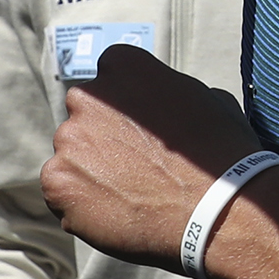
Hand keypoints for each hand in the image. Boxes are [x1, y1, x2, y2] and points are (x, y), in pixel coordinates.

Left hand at [41, 43, 260, 271]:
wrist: (216, 211)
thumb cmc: (220, 154)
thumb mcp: (205, 98)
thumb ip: (170, 90)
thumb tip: (166, 101)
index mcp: (122, 65)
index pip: (109, 81)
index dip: (125, 109)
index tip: (140, 132)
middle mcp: (87, 96)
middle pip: (84, 117)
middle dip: (103, 138)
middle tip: (133, 167)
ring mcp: (68, 141)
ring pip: (72, 156)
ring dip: (92, 172)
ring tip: (130, 196)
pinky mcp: (57, 182)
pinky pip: (61, 192)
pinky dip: (81, 204)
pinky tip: (116, 214)